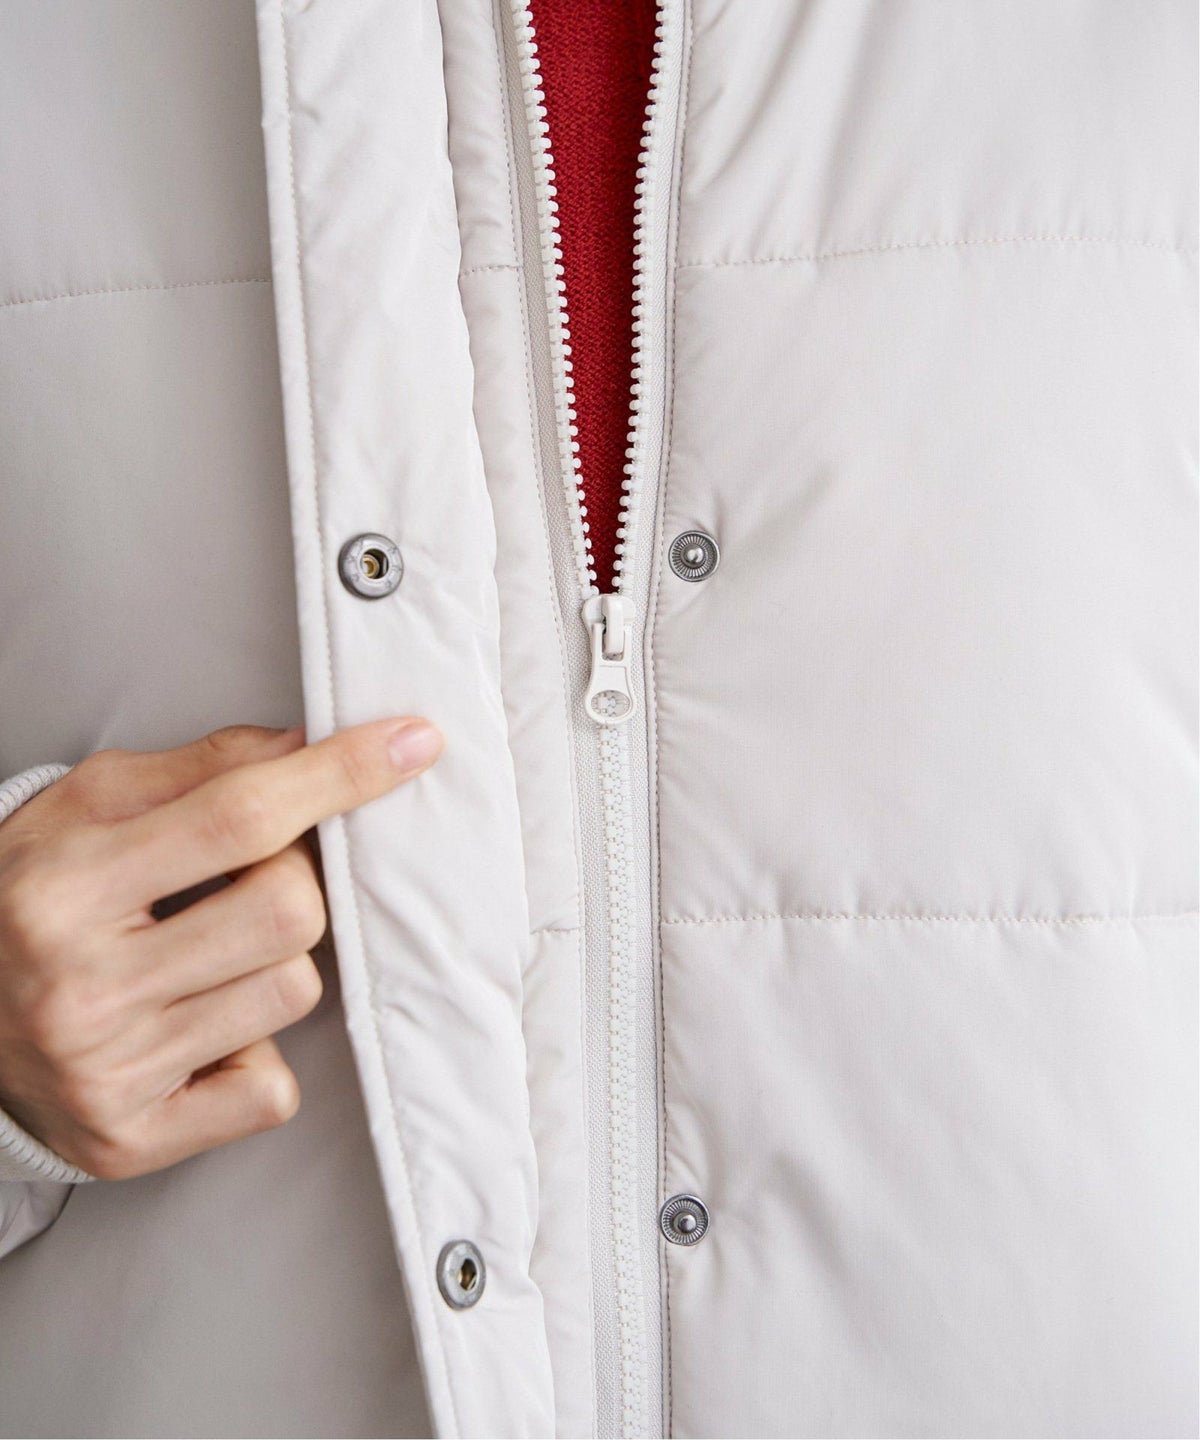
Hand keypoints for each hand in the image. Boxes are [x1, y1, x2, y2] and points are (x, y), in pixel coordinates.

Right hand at [0, 718, 442, 1179]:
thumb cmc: (26, 897)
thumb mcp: (84, 808)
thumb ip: (198, 769)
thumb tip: (308, 744)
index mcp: (66, 885)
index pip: (239, 817)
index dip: (339, 775)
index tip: (412, 742)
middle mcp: (83, 986)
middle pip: (289, 914)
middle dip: (297, 882)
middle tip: (248, 880)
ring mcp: (109, 1073)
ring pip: (292, 993)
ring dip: (275, 963)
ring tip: (208, 957)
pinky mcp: (133, 1142)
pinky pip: (271, 1090)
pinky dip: (256, 1055)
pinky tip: (200, 1032)